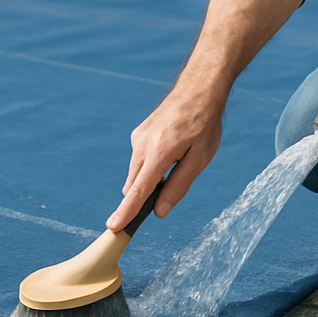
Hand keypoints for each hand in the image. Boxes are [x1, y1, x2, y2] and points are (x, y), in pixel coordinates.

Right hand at [105, 91, 221, 231]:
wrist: (198, 89)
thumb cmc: (204, 124)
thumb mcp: (200, 158)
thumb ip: (178, 185)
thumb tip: (160, 211)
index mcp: (159, 152)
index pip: (139, 190)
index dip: (126, 211)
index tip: (113, 227)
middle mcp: (143, 144)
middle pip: (134, 185)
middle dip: (144, 196)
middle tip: (167, 193)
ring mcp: (138, 137)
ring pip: (136, 172)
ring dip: (150, 177)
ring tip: (179, 158)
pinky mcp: (138, 133)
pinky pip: (139, 158)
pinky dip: (150, 163)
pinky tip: (171, 148)